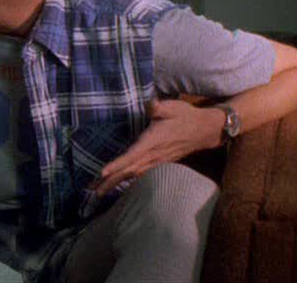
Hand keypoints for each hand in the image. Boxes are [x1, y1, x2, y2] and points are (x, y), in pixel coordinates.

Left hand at [92, 99, 223, 195]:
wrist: (204, 130)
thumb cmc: (185, 116)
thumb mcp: (172, 107)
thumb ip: (158, 107)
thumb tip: (150, 103)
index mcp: (153, 141)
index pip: (132, 155)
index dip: (117, 165)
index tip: (103, 173)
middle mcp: (153, 155)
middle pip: (128, 171)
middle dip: (110, 181)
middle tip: (92, 191)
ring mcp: (157, 161)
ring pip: (133, 175)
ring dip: (116, 184)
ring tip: (99, 192)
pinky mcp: (159, 163)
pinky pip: (140, 175)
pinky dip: (127, 182)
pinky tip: (117, 186)